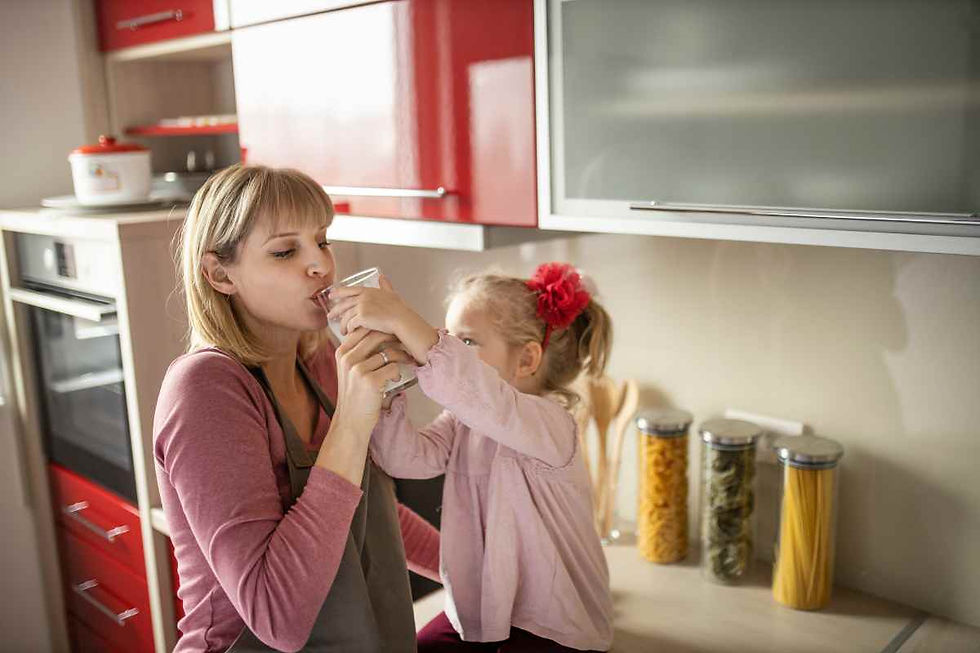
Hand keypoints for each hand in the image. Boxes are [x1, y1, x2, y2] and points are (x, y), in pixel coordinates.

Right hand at [316, 327, 411, 484]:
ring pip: (388, 352)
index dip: (382, 327)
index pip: (363, 328)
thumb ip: (359, 352)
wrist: (350, 422)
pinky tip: (398, 378)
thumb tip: (381, 332)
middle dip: (395, 337)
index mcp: (341, 352)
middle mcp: (347, 358)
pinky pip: (392, 367)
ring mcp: (357, 369)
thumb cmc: (354, 395)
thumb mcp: (349, 371)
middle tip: (407, 342)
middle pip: (376, 335)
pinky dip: (398, 372)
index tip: (395, 331)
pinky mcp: (370, 382)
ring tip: (408, 359)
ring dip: (402, 355)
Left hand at [327, 274, 410, 336]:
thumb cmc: (399, 309)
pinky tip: (349, 333)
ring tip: (343, 331)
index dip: (338, 292)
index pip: (349, 290)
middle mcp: (362, 297)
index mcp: (368, 291)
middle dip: (335, 310)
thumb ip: (385, 285)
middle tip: (330, 316)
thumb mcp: (391, 293)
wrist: (401, 319)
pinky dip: (349, 329)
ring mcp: (361, 307)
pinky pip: (350, 324)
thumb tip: (382, 276)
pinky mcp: (362, 317)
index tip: (331, 295)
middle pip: (344, 304)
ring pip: (346, 316)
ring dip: (342, 324)